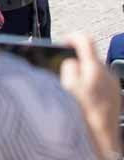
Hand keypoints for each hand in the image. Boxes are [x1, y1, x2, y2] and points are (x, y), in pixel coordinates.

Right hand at [60, 33, 121, 159]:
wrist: (101, 139)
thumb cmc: (84, 116)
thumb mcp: (67, 86)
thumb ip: (69, 66)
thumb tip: (72, 61)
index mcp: (95, 68)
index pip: (85, 39)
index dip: (71, 37)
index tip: (63, 43)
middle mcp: (108, 74)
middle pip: (90, 56)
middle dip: (76, 60)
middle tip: (63, 72)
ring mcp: (113, 85)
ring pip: (95, 70)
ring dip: (83, 74)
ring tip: (72, 90)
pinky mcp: (115, 96)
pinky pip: (101, 83)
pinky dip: (91, 85)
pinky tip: (83, 99)